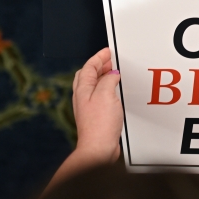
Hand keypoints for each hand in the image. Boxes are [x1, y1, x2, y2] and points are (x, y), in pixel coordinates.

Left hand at [71, 47, 122, 162]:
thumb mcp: (106, 94)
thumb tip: (112, 74)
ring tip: (114, 73)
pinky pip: (100, 95)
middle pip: (88, 75)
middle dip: (99, 65)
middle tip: (110, 60)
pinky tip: (115, 92)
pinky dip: (107, 88)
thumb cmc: (99, 124)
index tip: (107, 51)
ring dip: (104, 76)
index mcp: (82, 89)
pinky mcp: (96, 115)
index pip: (88, 67)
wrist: (98, 147)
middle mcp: (83, 97)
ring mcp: (88, 107)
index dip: (99, 57)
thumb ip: (108, 80)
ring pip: (94, 85)